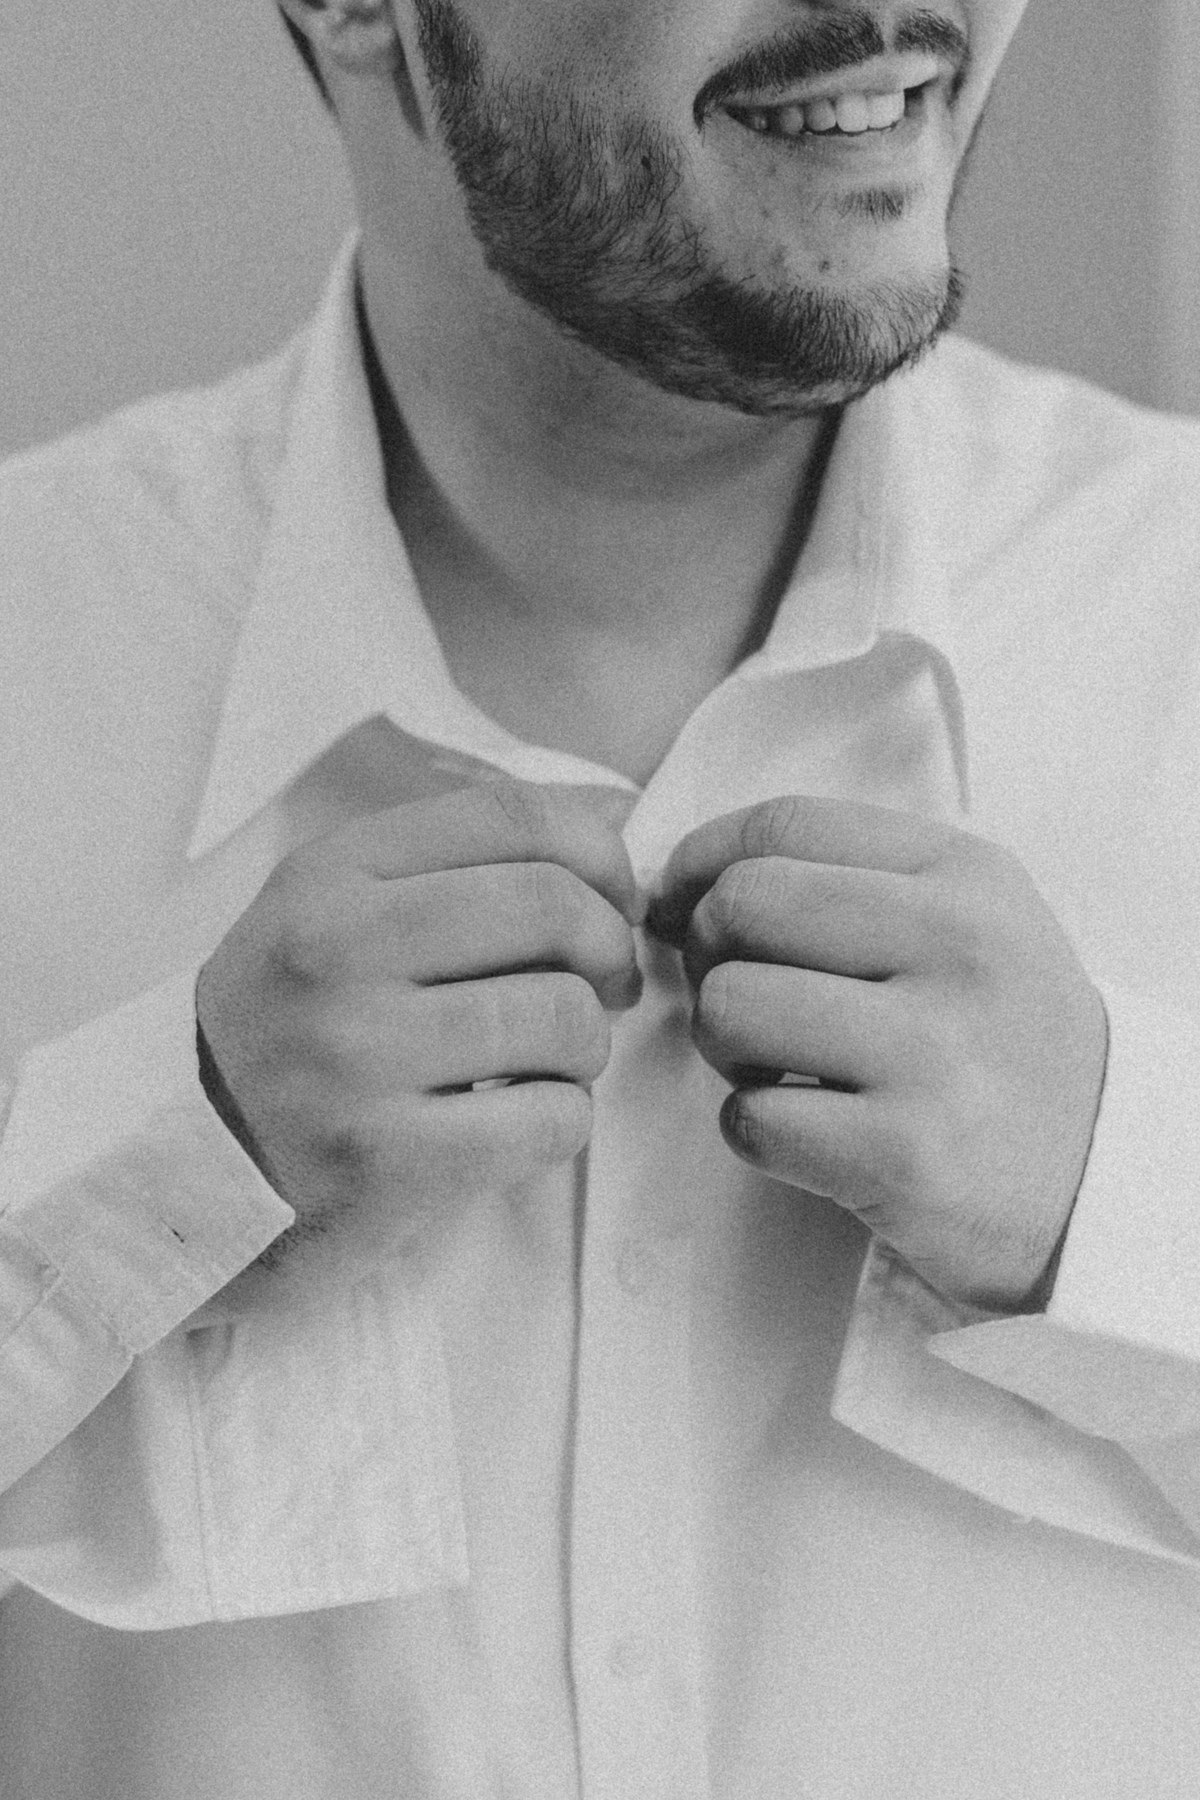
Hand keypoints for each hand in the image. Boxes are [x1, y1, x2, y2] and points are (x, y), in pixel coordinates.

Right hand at [197, 782, 640, 1261]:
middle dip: (609, 952)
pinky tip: (516, 1124)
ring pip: (565, 1018)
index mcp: (328, 878)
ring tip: (547, 1064)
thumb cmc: (282, 1041)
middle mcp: (335, 954)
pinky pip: (552, 1120)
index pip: (511, 817)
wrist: (173, 1180)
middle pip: (554, 908)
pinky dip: (563, 1121)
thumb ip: (444, 873)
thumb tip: (609, 840)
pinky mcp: (383, 1163)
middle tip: (603, 989)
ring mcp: (354, 1060)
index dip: (599, 854)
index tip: (613, 899)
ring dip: (587, 1046)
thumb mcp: (326, 918)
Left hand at [649, 795, 1107, 1311]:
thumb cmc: (1000, 1040)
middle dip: (708, 953)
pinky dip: (754, 1129)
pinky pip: (750, 1118)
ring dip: (724, 1047)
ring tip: (778, 1067)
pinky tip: (810, 1131)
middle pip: (742, 904)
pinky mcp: (904, 1155)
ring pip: (730, 1006)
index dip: (701, 860)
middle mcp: (958, 948)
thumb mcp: (967, 922)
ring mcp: (934, 1052)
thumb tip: (680, 883)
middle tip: (743, 998)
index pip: (786, 825)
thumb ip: (845, 880)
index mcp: (965, 876)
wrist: (1102, 1178)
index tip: (682, 903)